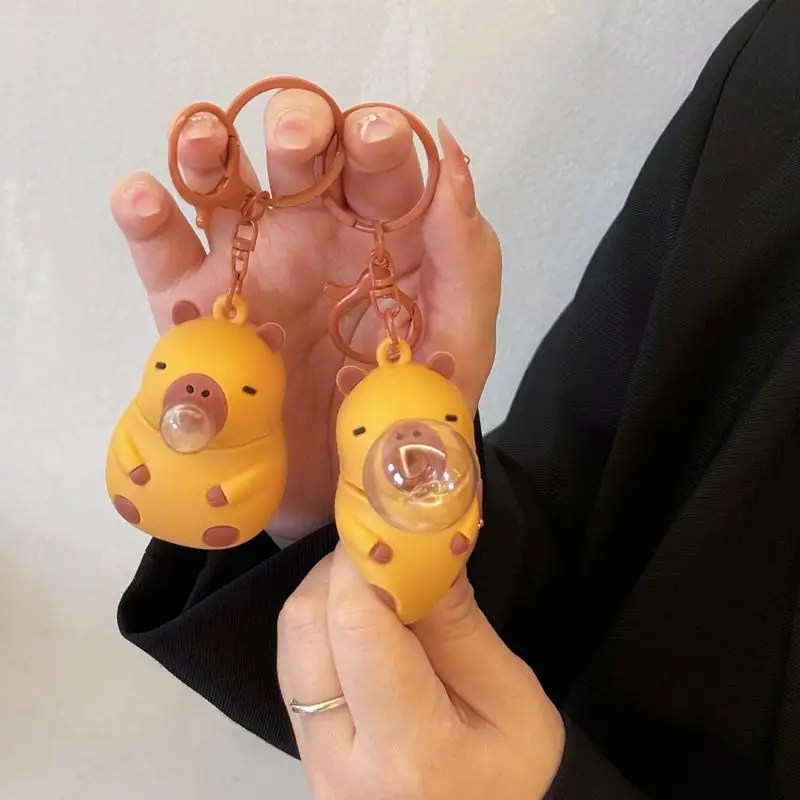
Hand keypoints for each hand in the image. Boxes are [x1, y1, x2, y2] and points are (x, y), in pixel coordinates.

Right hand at [110, 92, 500, 540]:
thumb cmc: (406, 415)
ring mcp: (250, 268)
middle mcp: (314, 237)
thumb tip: (453, 158)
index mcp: (383, 240)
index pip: (380, 165)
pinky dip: (147, 218)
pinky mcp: (196, 310)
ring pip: (222, 185)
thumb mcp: (458, 347)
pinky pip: (163, 253)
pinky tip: (143, 199)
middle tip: (299, 142)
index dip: (377, 138)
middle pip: (300, 156)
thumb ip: (466, 259)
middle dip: (299, 128)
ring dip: (207, 148)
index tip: (375, 144)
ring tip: (204, 146)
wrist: (342, 494)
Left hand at [277, 548, 564, 798]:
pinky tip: (358, 615)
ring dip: (325, 590)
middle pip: (306, 625)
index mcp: (408, 752)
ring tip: (372, 575)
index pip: (358, 626)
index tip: (391, 523)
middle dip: (339, 567)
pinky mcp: (302, 748)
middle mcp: (339, 758)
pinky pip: (294, 664)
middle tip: (381, 543)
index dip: (366, 561)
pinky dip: (320, 621)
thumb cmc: (508, 779)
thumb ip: (463, 628)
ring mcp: (310, 758)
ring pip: (290, 640)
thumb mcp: (515, 706)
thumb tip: (423, 550)